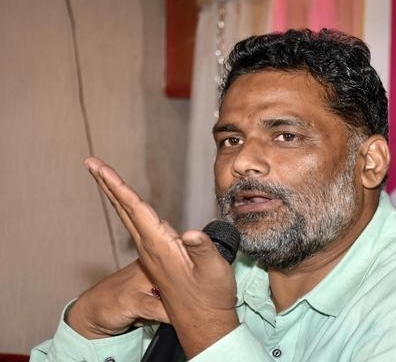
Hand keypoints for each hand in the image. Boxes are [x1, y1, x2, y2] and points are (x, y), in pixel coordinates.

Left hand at [83, 157, 239, 357]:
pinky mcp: (158, 257)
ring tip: (105, 177)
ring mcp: (152, 253)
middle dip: (107, 184)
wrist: (204, 323)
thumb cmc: (210, 297)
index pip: (135, 208)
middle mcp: (150, 247)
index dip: (118, 186)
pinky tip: (131, 206)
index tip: (99, 168)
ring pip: (128, 216)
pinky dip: (129, 209)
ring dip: (116, 194)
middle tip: (92, 164)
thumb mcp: (213, 272)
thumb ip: (202, 251)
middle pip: (124, 209)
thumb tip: (191, 234)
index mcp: (160, 245)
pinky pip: (137, 225)